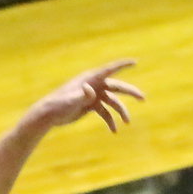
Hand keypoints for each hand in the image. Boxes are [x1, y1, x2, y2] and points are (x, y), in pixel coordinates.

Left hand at [30, 61, 144, 132]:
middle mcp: (94, 85)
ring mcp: (93, 95)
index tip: (134, 62)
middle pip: (116, 87)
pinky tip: (114, 131)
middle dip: (130, 92)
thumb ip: (82, 94)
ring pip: (112, 102)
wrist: (49, 115)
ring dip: (120, 112)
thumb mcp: (70, 99)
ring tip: (127, 123)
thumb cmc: (58, 104)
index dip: (122, 65)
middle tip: (143, 98)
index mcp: (90, 80)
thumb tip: (89, 90)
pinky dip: (110, 121)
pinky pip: (104, 112)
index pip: (109, 70)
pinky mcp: (90, 106)